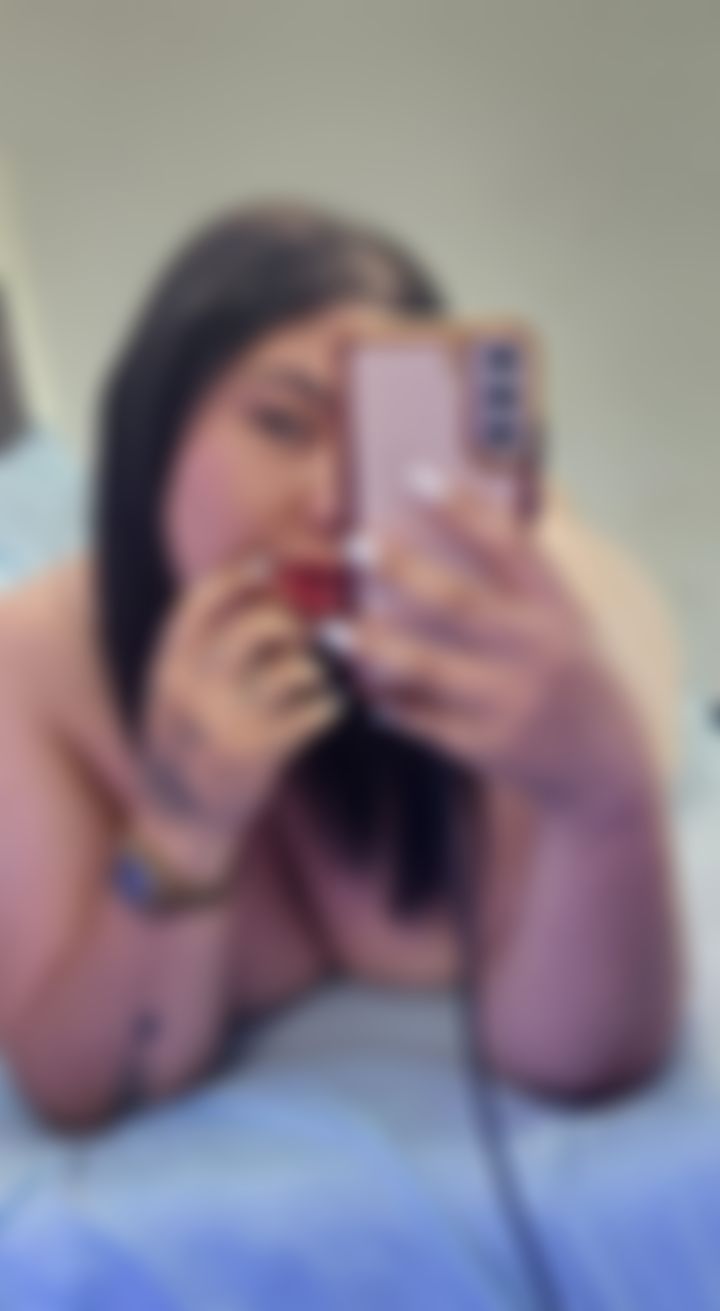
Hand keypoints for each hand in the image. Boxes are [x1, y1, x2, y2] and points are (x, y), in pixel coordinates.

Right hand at [134, 555, 345, 880]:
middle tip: (304, 637)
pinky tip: (325, 713)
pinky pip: (315, 710)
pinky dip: (329, 708)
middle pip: (261, 625)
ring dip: (315, 670)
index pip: (203, 600)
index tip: (268, 569)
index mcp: (169, 668)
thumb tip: (252, 591)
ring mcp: (226, 720)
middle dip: (293, 625)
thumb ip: (198, 652)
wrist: (178, 825)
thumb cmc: (185, 751)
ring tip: (313, 683)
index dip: (241, 576)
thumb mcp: (171, 696)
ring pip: (296, 666)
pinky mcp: (258, 752)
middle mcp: (193, 689)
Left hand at [318, 471, 649, 807]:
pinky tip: (359, 686)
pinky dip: (385, 703)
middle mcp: (537, 652)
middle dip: (400, 570)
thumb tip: (451, 523)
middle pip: (456, 602)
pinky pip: (420, 720)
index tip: (416, 475)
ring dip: (372, 646)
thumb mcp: (566, 621)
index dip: (463, 508)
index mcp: (557, 608)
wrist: (603, 766)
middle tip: (355, 544)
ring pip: (425, 667)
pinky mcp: (487, 748)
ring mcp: (511, 703)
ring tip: (330, 630)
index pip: (509, 545)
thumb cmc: (568, 674)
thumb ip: (521, 581)